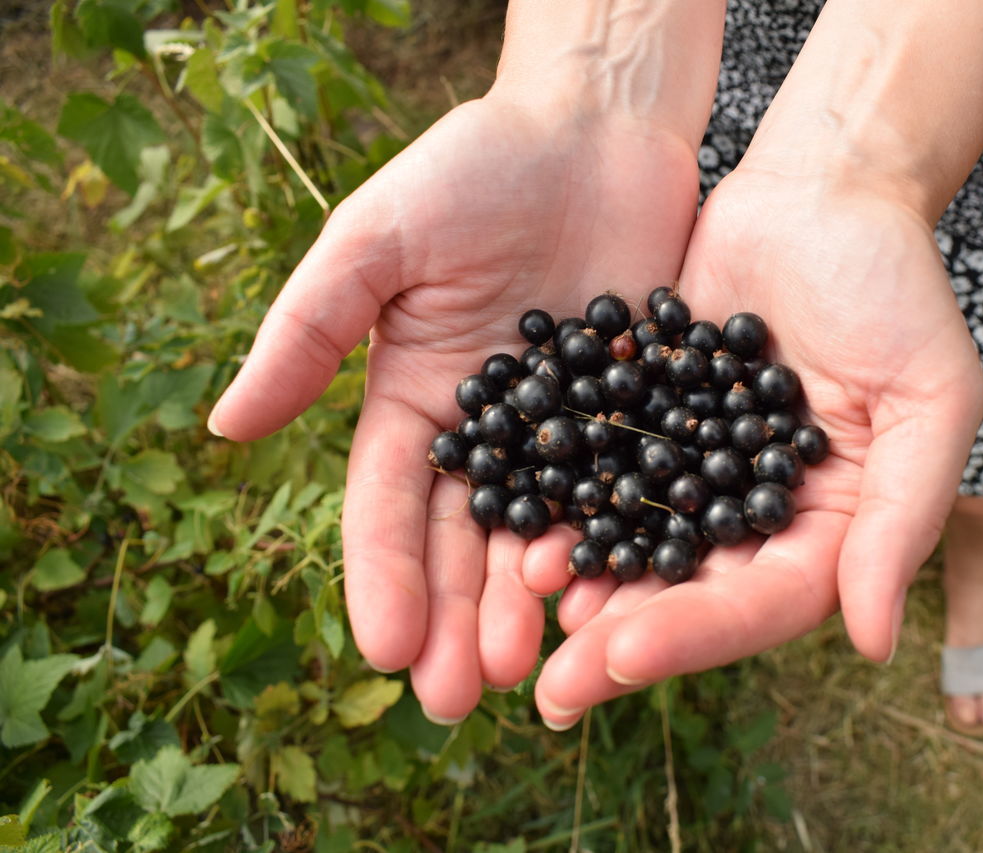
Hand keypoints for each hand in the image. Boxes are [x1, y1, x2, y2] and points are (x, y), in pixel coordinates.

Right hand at [208, 94, 700, 721]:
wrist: (594, 131)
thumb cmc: (473, 171)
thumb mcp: (376, 240)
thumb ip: (308, 331)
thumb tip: (224, 429)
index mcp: (415, 402)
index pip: (388, 505)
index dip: (383, 577)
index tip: (386, 650)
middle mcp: (488, 433)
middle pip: (468, 541)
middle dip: (459, 619)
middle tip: (461, 700)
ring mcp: (568, 432)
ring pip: (547, 533)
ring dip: (534, 605)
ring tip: (533, 670)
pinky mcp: (639, 416)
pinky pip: (630, 492)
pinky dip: (620, 547)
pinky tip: (617, 601)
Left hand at [523, 169, 982, 725]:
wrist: (823, 190)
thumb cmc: (896, 285)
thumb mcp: (931, 396)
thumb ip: (901, 516)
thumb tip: (873, 643)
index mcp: (831, 525)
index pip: (768, 602)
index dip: (698, 633)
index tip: (622, 655)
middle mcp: (758, 514)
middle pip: (692, 593)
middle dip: (623, 640)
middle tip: (551, 691)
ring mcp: (697, 469)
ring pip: (636, 543)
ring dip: (582, 583)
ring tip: (519, 614)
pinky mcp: (647, 419)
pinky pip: (602, 471)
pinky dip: (561, 501)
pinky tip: (513, 527)